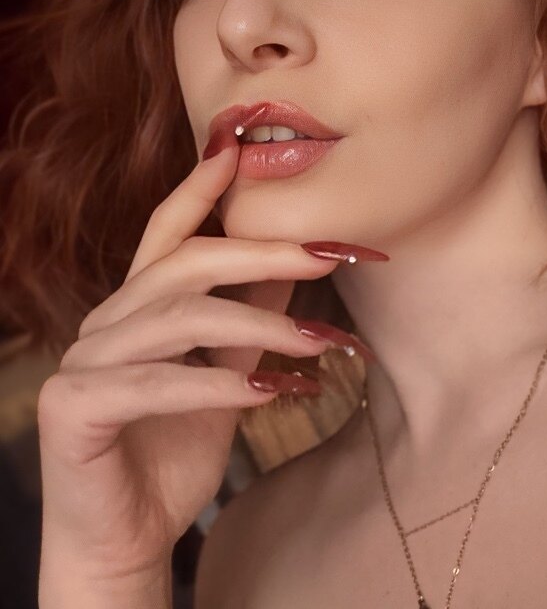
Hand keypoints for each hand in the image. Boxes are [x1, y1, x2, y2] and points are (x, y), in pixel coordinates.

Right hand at [37, 142, 342, 583]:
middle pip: (184, 263)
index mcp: (137, 307)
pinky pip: (156, 382)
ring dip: (259, 326)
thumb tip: (296, 266)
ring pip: (178, 318)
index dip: (199, 188)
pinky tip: (270, 391)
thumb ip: (251, 322)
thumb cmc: (172, 452)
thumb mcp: (227, 376)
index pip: (166, 231)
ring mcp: (84, 360)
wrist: (127, 540)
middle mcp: (105, 322)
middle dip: (262, 253)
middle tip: (328, 256)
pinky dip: (219, 384)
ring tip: (323, 343)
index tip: (239, 150)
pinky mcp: (74, 406)